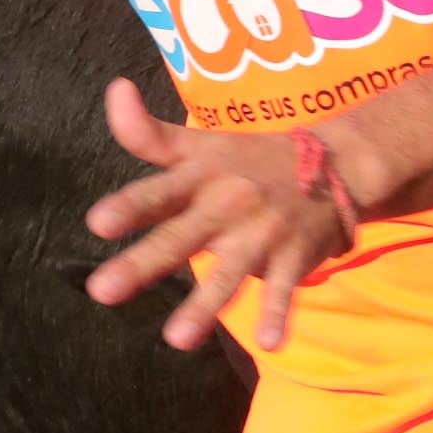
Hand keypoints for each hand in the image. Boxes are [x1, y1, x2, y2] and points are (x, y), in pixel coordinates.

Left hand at [84, 79, 352, 352]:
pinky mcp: (293, 256)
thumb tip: (114, 88)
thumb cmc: (249, 159)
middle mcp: (227, 204)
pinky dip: (278, 315)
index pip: (158, 191)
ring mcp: (261, 233)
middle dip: (143, 263)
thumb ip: (147, 132)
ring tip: (177, 339)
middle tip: (102, 290)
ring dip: (205, 305)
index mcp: (200, 176)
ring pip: (229, 273)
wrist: (335, 163)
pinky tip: (269, 344)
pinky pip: (284, 290)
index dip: (129, 206)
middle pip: (181, 237)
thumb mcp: (199, 143)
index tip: (98, 223)